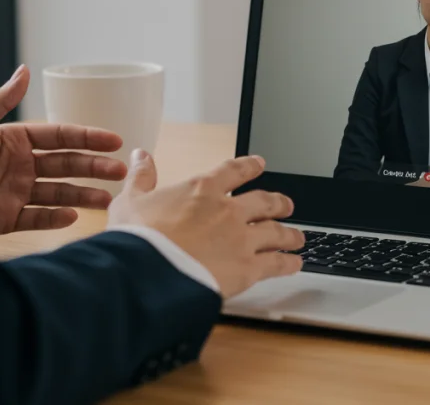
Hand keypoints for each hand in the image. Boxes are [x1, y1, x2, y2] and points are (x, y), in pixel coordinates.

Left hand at [0, 66, 127, 240]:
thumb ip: (0, 102)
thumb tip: (25, 69)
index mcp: (12, 140)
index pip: (58, 136)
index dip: (87, 137)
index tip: (115, 140)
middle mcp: (19, 166)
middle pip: (65, 164)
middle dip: (94, 167)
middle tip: (122, 172)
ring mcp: (14, 193)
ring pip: (58, 193)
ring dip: (83, 194)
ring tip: (108, 198)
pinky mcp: (6, 219)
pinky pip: (38, 218)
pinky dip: (56, 218)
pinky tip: (74, 216)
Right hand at [108, 150, 304, 298]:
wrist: (149, 273)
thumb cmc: (137, 238)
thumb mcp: (130, 201)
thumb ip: (141, 178)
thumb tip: (141, 156)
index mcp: (202, 190)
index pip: (233, 171)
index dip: (249, 166)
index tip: (259, 164)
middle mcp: (228, 210)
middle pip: (264, 201)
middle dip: (278, 202)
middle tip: (287, 205)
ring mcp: (242, 239)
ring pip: (276, 232)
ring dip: (289, 233)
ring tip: (298, 236)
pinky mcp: (248, 269)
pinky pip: (276, 263)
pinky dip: (288, 263)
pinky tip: (294, 263)